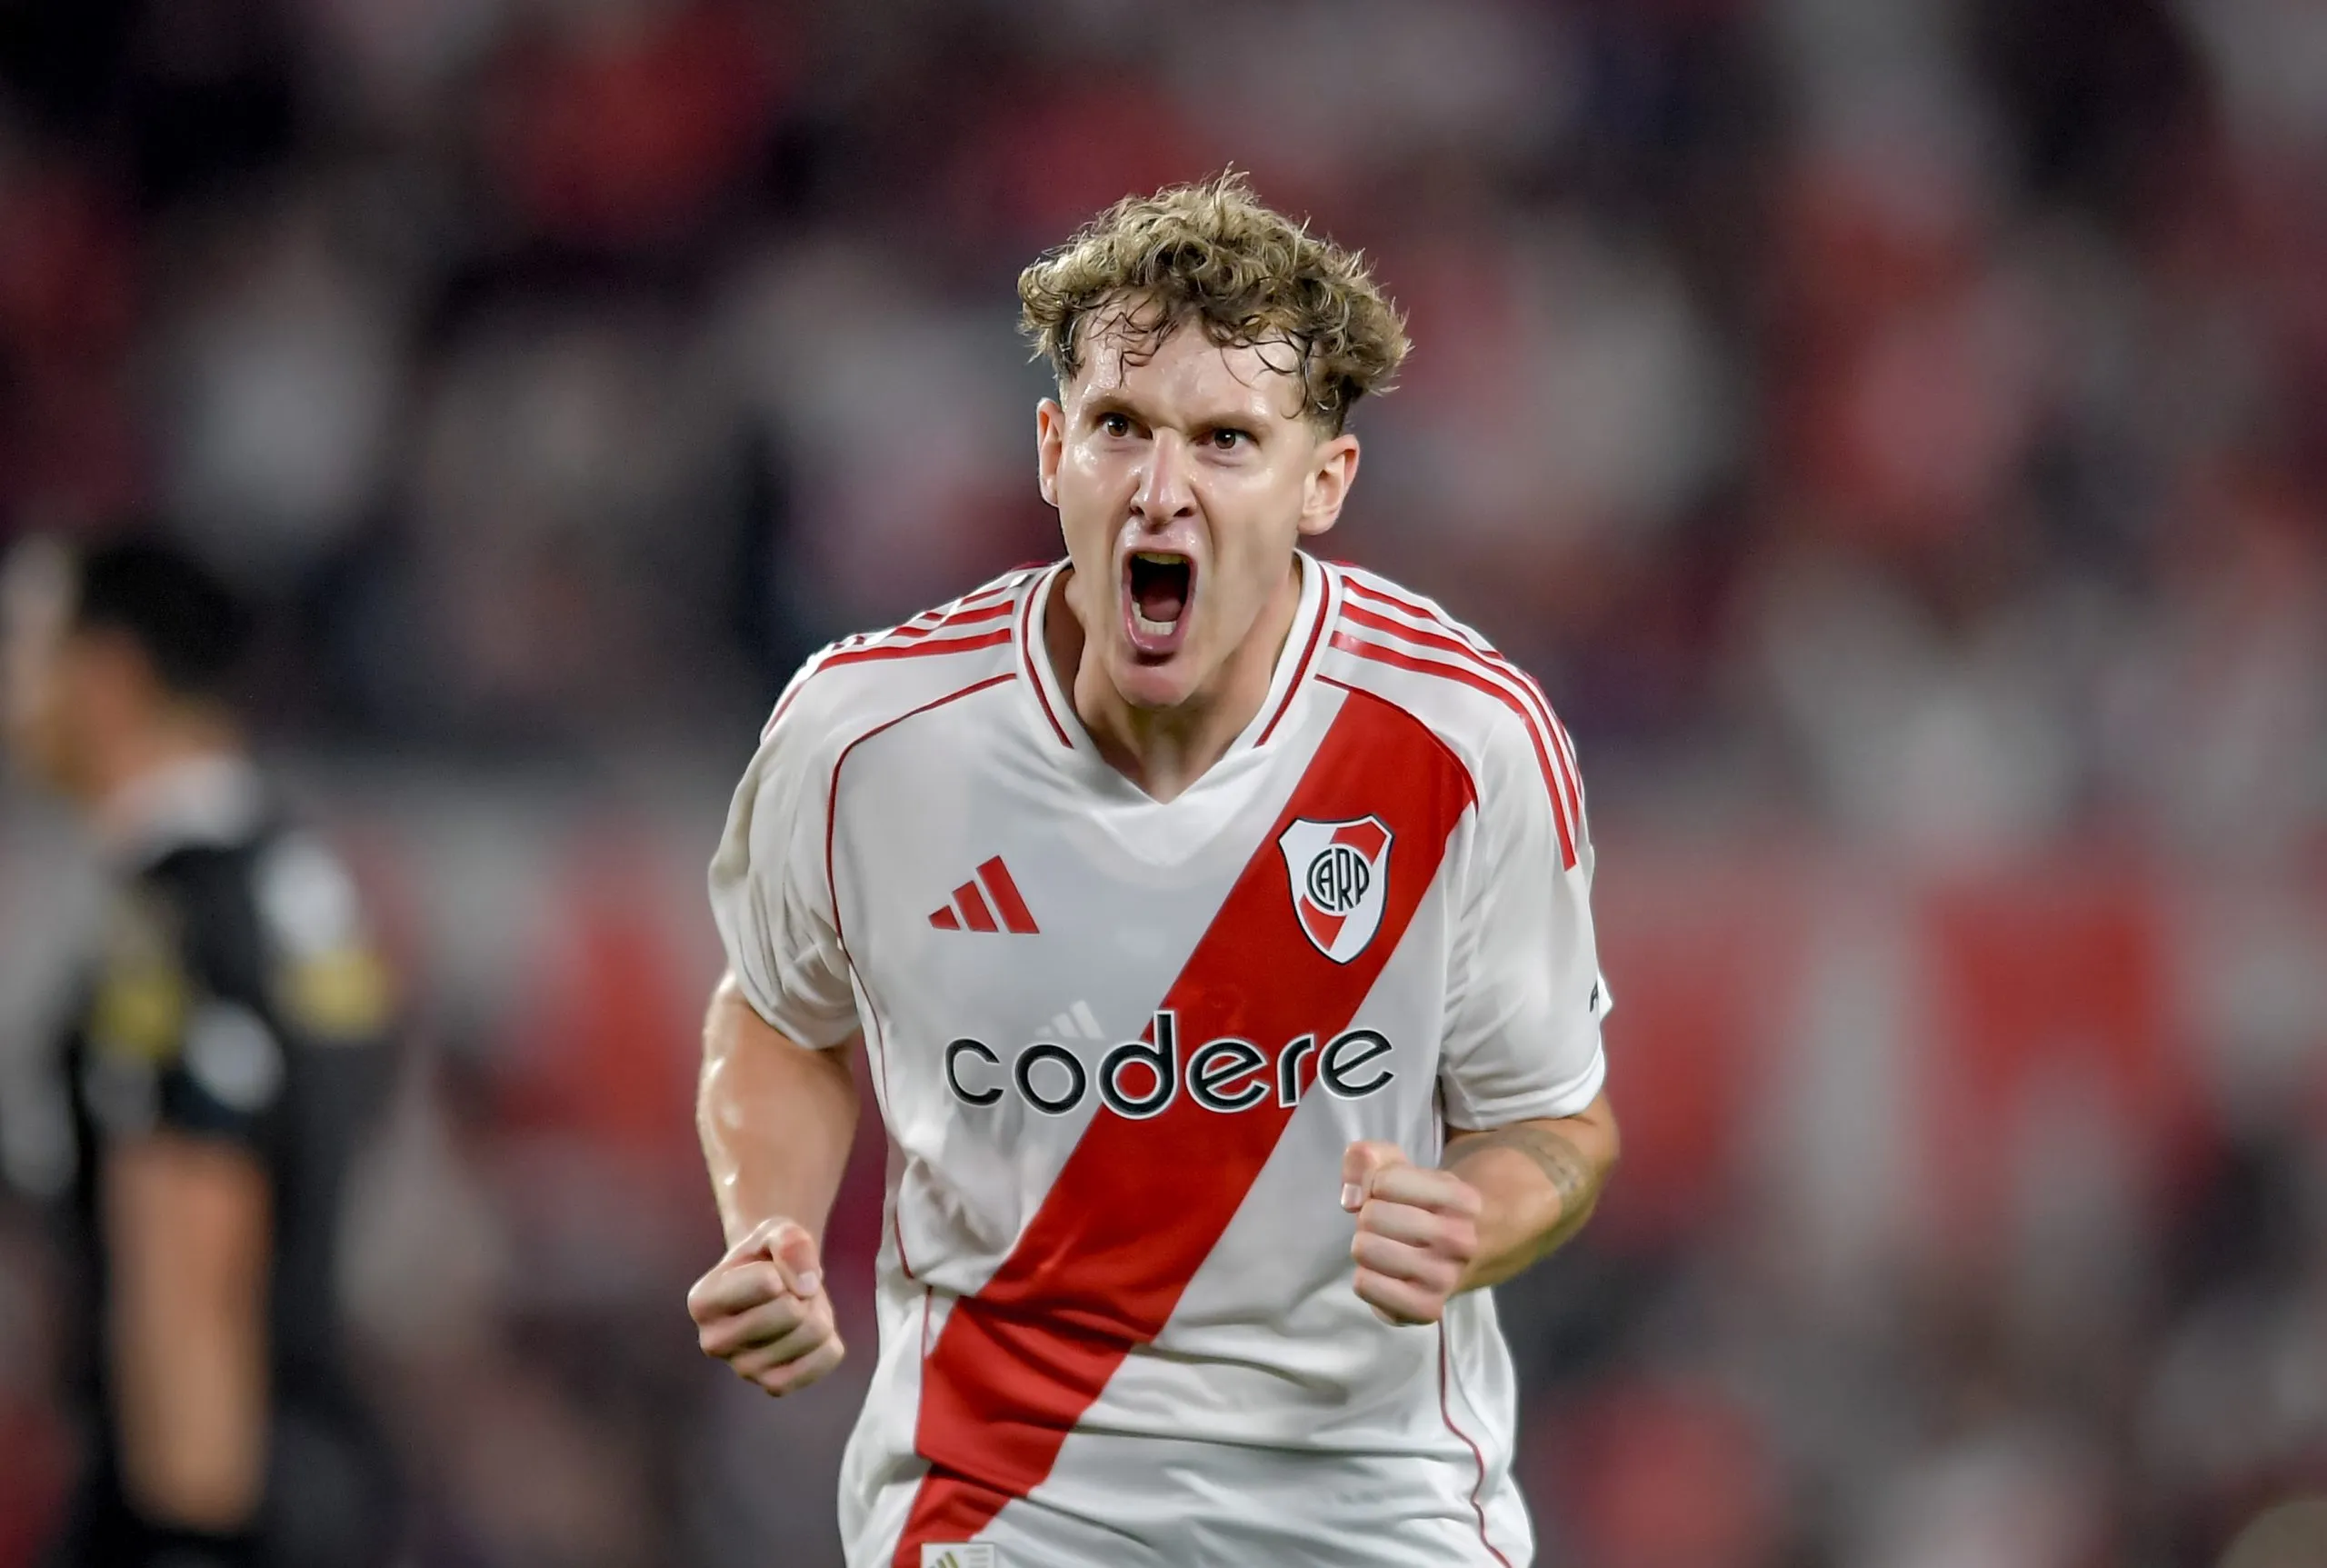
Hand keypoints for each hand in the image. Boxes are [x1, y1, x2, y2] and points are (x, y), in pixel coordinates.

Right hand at [686, 1218, 843, 1395]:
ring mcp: (743, 1369)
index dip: (787, 1266)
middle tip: (789, 1291)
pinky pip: (825, 1359)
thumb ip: (790, 1241)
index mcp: (702, 1301)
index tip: (773, 1269)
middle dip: (804, 1292)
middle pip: (792, 1312)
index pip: (768, 1283)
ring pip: (812, 1334)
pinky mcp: (773, 1385)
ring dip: (818, 1312)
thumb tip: (807, 1286)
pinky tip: (811, 1335)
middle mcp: (713, 1342)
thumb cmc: (768, 1256)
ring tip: (797, 1309)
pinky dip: (830, 1341)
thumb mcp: (776, 1230)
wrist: (775, 1284)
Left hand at [1341, 1140, 1481, 1325]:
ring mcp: (1444, 1278)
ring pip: (1364, 1249)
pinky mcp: (1425, 1309)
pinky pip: (1365, 1285)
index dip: (1378, 1185)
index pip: (1383, 1182)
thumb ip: (1367, 1158)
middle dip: (1371, 1216)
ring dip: (1367, 1245)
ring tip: (1388, 1247)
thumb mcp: (1405, 1167)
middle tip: (1391, 1226)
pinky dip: (1366, 1277)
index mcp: (1462, 1200)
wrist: (1470, 1251)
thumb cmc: (1427, 1204)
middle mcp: (1459, 1241)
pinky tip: (1385, 1273)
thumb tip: (1350, 1197)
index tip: (1395, 1197)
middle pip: (1371, 1216)